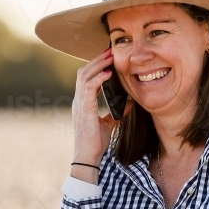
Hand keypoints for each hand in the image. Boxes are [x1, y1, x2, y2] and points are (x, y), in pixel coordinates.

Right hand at [71, 46, 132, 178]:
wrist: (88, 156)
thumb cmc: (96, 142)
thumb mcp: (109, 124)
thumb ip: (116, 112)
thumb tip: (129, 103)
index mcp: (82, 103)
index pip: (86, 78)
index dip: (96, 67)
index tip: (108, 59)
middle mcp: (78, 100)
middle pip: (83, 72)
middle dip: (96, 60)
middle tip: (109, 51)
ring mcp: (79, 103)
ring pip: (84, 76)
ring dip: (97, 64)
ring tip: (109, 56)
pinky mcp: (84, 108)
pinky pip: (89, 87)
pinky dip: (99, 78)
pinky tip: (109, 73)